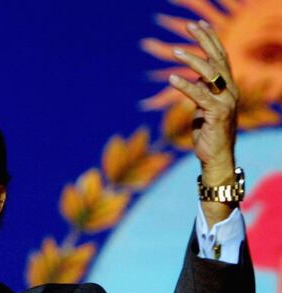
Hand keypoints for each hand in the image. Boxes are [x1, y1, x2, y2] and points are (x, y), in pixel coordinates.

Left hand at [168, 20, 238, 225]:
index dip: (211, 39)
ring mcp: (226, 102)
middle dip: (204, 40)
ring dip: (192, 60)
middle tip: (191, 26)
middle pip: (218, 59)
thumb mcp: (203, 107)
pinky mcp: (217, 114)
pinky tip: (172, 78)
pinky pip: (200, 95)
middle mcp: (230, 91)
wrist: (215, 157)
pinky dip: (185, 85)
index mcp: (227, 87)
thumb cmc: (207, 132)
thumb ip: (201, 91)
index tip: (198, 24)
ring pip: (210, 74)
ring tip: (175, 51)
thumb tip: (192, 77)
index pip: (221, 56)